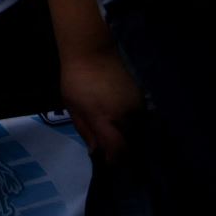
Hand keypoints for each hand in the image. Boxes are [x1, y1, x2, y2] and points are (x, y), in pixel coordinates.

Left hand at [61, 48, 143, 163]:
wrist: (92, 51)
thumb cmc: (76, 79)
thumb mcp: (73, 106)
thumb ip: (85, 130)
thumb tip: (96, 152)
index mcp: (104, 117)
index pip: (117, 148)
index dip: (115, 160)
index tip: (110, 164)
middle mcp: (125, 115)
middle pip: (130, 143)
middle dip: (122, 151)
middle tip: (113, 154)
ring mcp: (136, 106)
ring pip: (137, 132)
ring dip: (129, 138)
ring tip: (117, 137)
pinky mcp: (142, 99)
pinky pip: (140, 120)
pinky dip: (133, 125)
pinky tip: (123, 122)